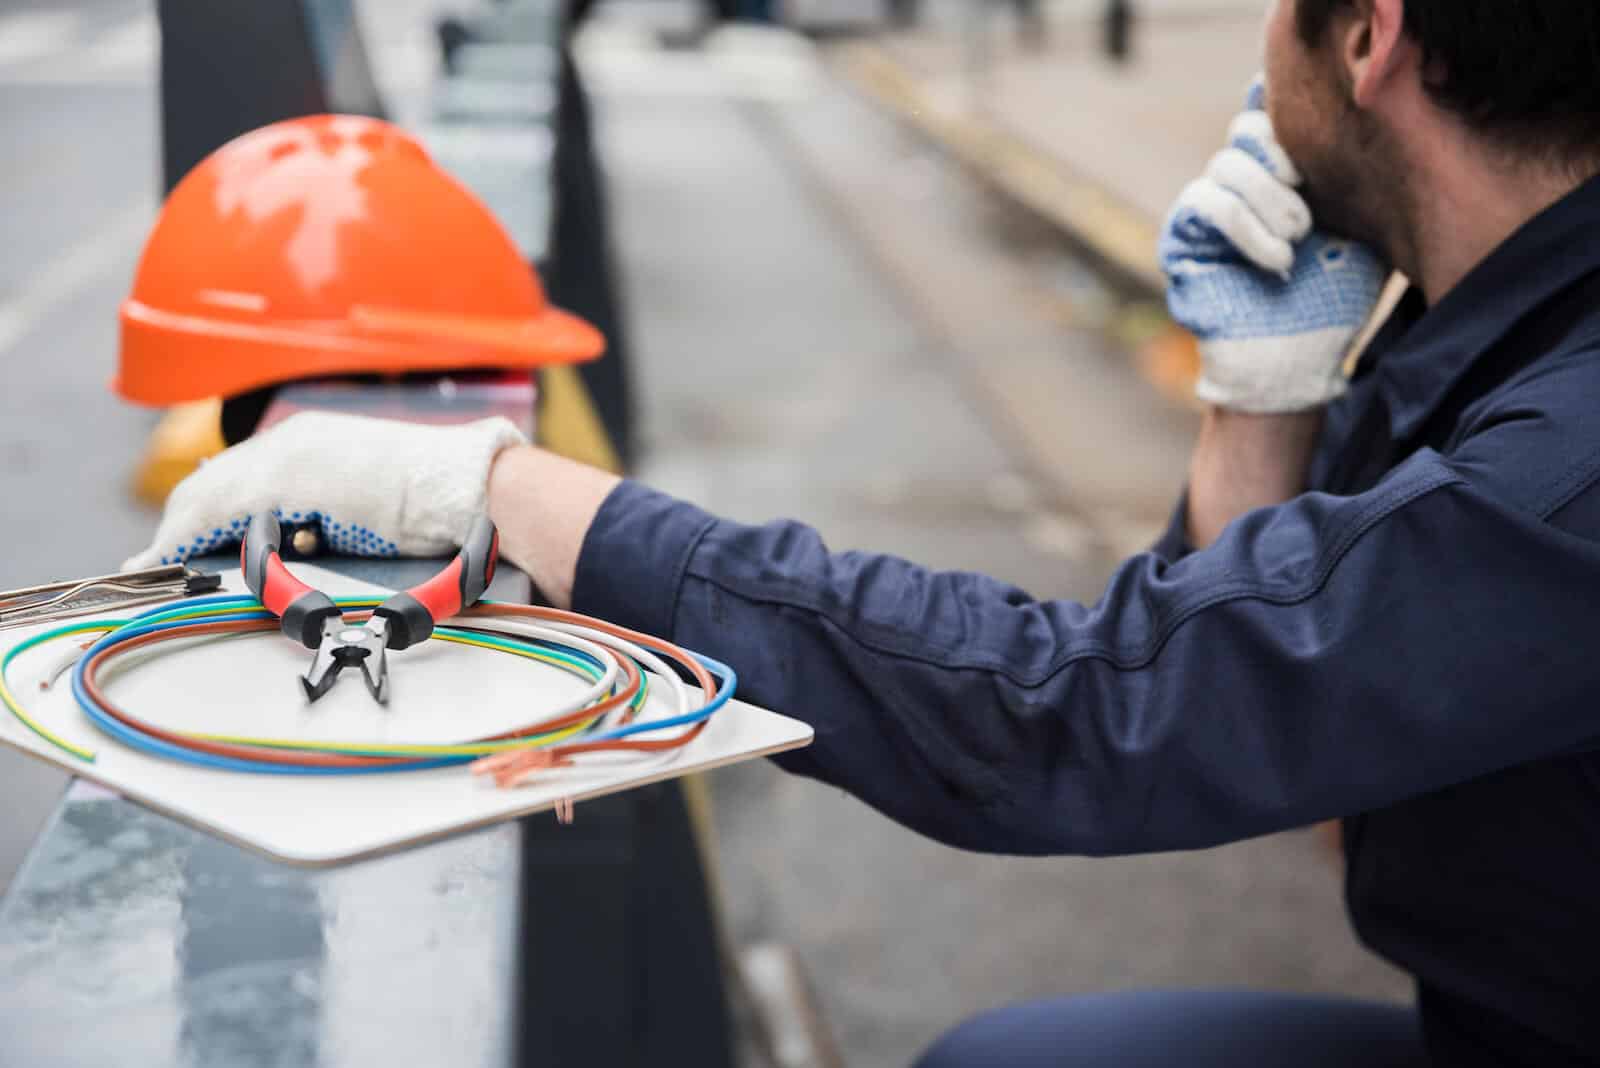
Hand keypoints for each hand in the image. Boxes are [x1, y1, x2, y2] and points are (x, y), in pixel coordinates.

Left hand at [123, 412, 525, 569]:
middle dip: (183, 520)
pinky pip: (217, 512)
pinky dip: (189, 536)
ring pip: (207, 494)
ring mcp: (287, 457)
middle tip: (161, 556)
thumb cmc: (440, 502)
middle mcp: (293, 440)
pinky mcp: (286, 482)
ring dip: (180, 531)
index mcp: (316, 440)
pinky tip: (173, 556)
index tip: (191, 535)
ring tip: (159, 563)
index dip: (209, 506)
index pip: (241, 473)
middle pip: (214, 481)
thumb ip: (332, 512)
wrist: (471, 491)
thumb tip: (306, 541)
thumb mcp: (372, 499)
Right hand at [1159, 77, 1388, 412]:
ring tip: (1298, 241)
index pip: (1268, 111)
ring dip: (1271, 201)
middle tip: (1309, 202)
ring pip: (1228, 164)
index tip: (1317, 115)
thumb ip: (1356, 174)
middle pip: (1247, 127)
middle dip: (1283, 156)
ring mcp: (1205, 207)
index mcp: (1280, 173)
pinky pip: (1208, 203)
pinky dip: (1247, 228)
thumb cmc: (1335, 300)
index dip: (1280, 100)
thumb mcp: (1361, 227)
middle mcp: (1239, 184)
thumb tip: (1369, 111)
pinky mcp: (1181, 236)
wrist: (1295, 362)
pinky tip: (1277, 261)